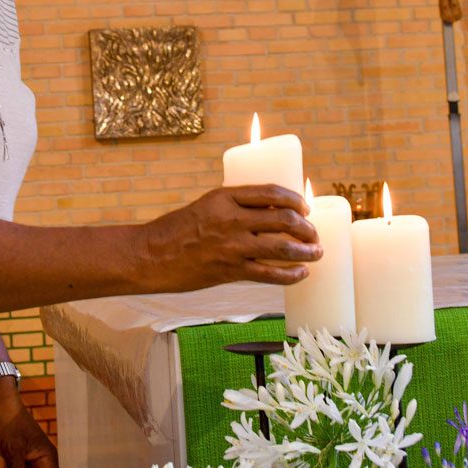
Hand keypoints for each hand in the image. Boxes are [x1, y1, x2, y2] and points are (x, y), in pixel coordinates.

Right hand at [139, 185, 321, 291]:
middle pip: (284, 219)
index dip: (295, 200)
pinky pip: (270, 273)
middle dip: (306, 228)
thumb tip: (268, 217)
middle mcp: (232, 218)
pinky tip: (302, 273)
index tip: (305, 208)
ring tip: (316, 253)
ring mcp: (232, 245)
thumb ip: (233, 209)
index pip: (271, 193)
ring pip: (283, 247)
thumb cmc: (175, 231)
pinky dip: (291, 274)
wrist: (150, 256)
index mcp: (225, 197)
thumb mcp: (205, 206)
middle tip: (314, 234)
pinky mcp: (230, 270)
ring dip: (306, 251)